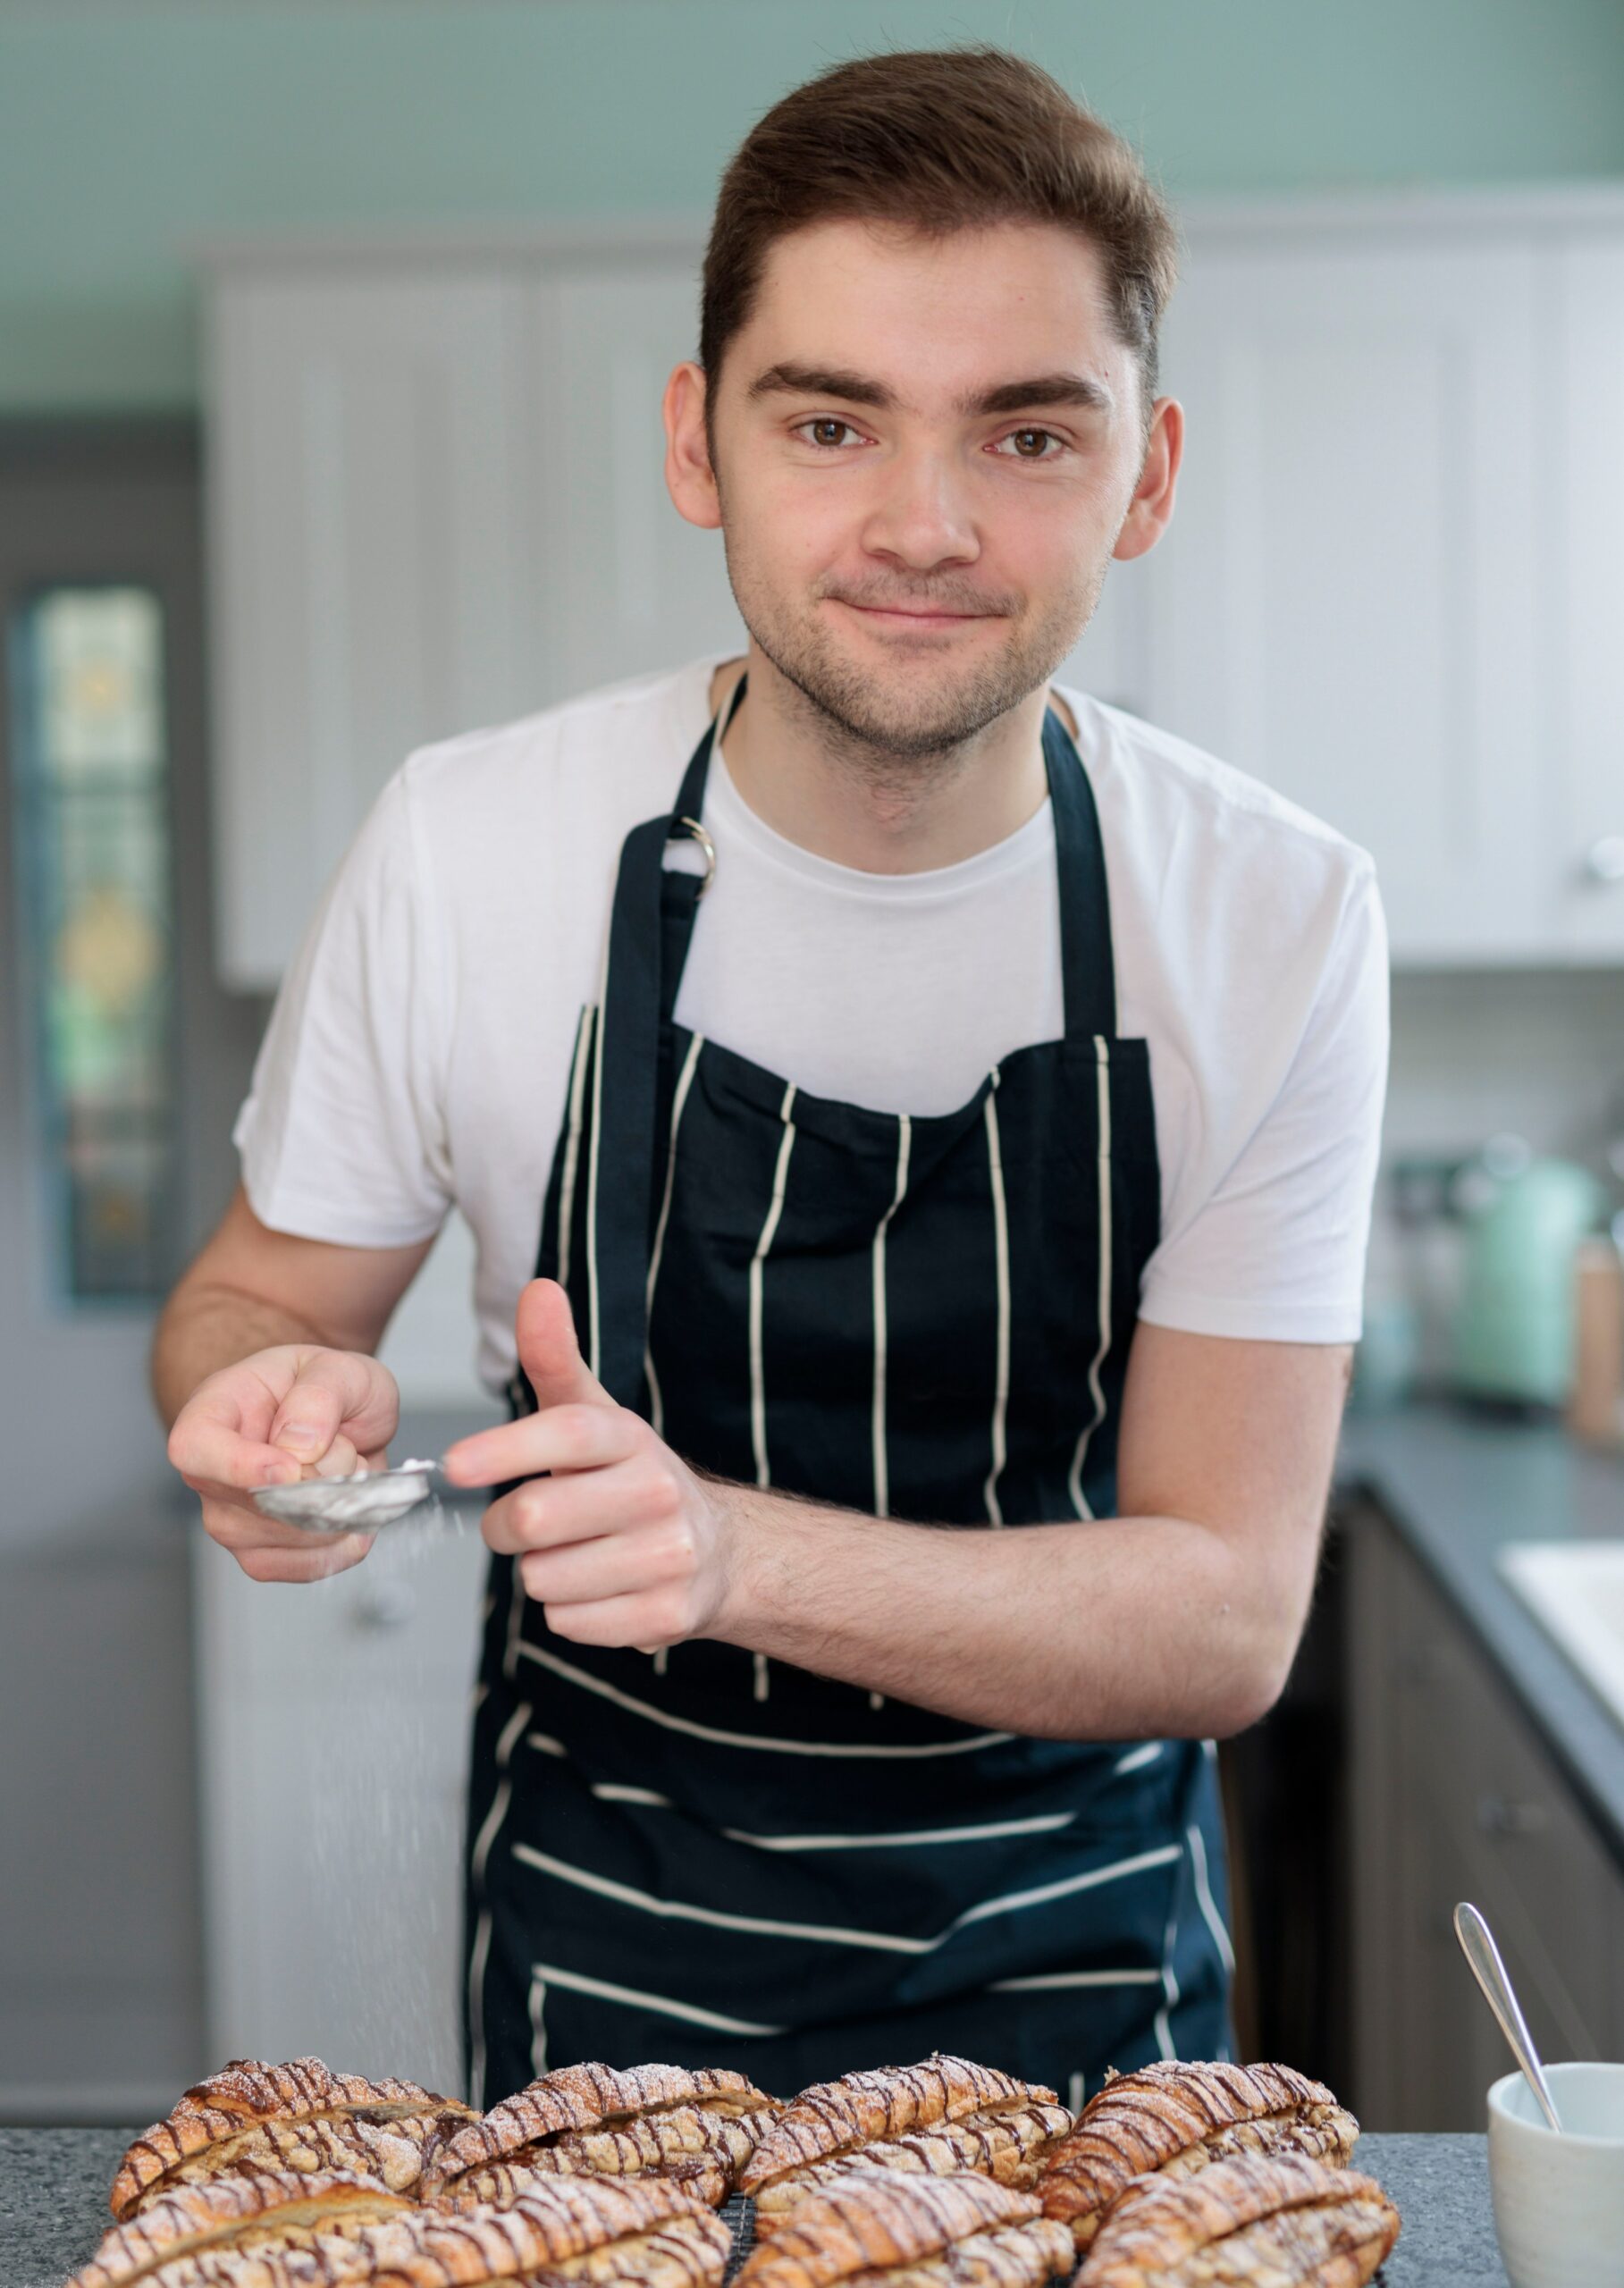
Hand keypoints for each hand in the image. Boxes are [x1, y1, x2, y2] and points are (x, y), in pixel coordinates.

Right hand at [168, 1346, 399, 1581]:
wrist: (335, 1416)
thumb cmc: (322, 1386)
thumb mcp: (336, 1369)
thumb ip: (318, 1397)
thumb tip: (298, 1446)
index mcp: (214, 1412)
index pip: (194, 1448)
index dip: (238, 1466)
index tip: (290, 1469)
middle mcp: (211, 1473)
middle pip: (257, 1503)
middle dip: (324, 1478)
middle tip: (345, 1442)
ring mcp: (230, 1519)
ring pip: (291, 1535)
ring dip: (340, 1505)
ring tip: (343, 1466)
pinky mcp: (259, 1553)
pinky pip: (305, 1565)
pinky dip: (344, 1541)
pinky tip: (351, 1509)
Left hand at [443, 1280, 732, 1648]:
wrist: (718, 1551)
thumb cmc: (631, 1479)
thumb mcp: (594, 1415)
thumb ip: (554, 1356)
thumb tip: (537, 1289)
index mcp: (630, 1438)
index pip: (566, 1433)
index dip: (507, 1447)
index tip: (456, 1463)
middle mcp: (656, 1492)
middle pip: (533, 1519)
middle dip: (506, 1526)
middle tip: (524, 1521)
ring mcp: (667, 1557)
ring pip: (544, 1578)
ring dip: (541, 1571)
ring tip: (577, 1552)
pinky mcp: (665, 1616)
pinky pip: (568, 1622)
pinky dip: (569, 1610)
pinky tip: (600, 1587)